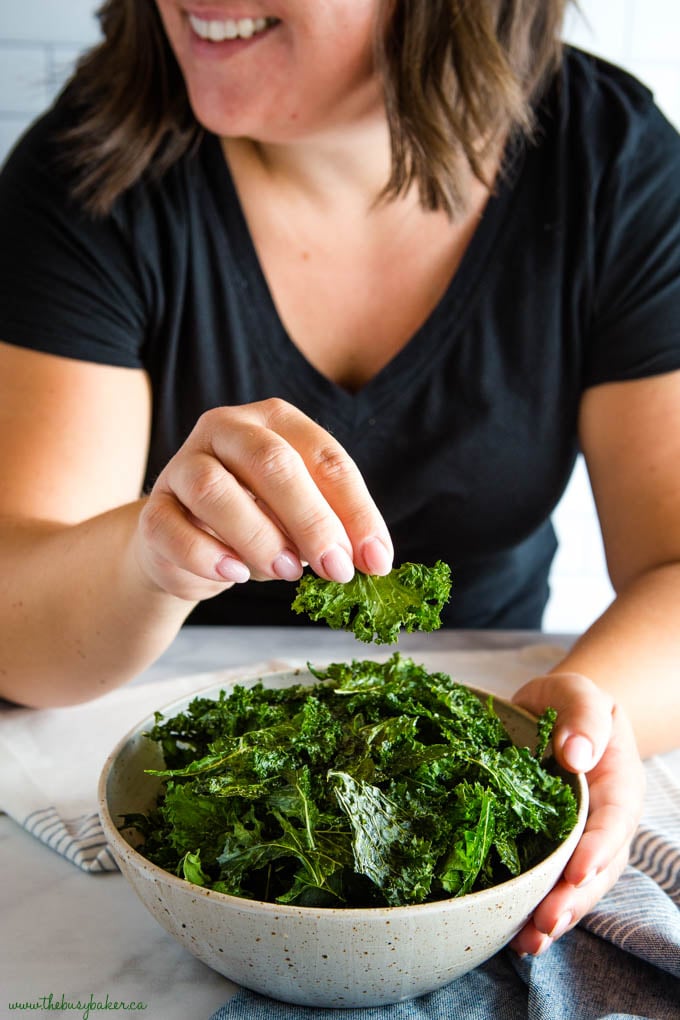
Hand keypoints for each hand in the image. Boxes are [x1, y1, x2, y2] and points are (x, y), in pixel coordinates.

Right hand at [134, 398, 392, 601]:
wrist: (185, 546)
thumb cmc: (258, 522)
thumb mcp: (302, 519)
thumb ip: (333, 528)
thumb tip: (372, 559)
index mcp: (275, 421)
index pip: (325, 457)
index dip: (356, 510)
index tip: (376, 560)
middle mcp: (227, 430)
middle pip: (272, 463)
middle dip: (312, 519)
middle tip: (336, 569)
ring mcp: (183, 465)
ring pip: (214, 489)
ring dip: (259, 535)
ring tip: (287, 572)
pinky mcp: (154, 508)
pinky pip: (173, 528)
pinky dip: (207, 555)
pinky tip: (235, 574)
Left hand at [509, 672, 645, 955]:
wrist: (556, 714)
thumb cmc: (570, 703)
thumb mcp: (579, 694)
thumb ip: (583, 717)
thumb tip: (575, 753)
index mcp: (618, 785)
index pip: (614, 822)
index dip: (597, 850)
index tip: (577, 873)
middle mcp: (604, 823)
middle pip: (597, 869)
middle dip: (573, 900)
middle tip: (545, 924)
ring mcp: (579, 842)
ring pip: (575, 888)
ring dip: (553, 918)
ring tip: (527, 944)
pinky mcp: (550, 851)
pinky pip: (548, 885)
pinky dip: (532, 911)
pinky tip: (510, 936)